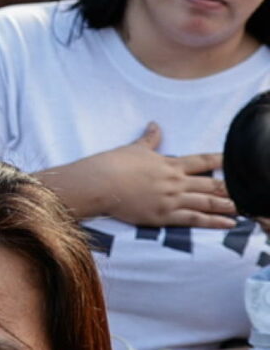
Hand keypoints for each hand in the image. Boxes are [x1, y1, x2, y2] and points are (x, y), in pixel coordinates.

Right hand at [75, 123, 234, 228]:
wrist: (99, 182)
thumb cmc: (113, 164)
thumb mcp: (134, 148)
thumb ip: (149, 139)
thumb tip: (155, 125)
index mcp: (170, 164)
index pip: (203, 160)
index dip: (222, 160)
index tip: (238, 160)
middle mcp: (176, 181)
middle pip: (212, 183)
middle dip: (232, 187)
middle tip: (250, 190)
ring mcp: (171, 199)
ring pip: (208, 202)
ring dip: (229, 205)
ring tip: (248, 208)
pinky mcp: (163, 215)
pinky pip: (195, 220)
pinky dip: (214, 222)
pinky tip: (229, 223)